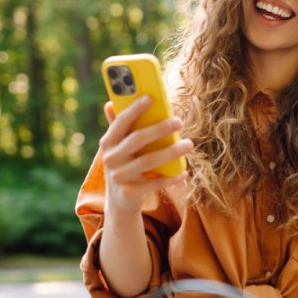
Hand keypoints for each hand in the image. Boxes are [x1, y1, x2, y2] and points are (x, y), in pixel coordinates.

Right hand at [99, 96, 192, 213]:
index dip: (134, 109)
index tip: (150, 97)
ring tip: (189, 144)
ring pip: (149, 161)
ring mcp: (119, 177)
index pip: (121, 122)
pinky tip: (184, 173)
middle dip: (159, 129)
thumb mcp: (118, 147)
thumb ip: (118, 126)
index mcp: (108, 142)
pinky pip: (154, 184)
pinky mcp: (129, 192)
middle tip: (179, 121)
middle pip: (137, 140)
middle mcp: (110, 159)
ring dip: (171, 152)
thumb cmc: (125, 165)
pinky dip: (171, 178)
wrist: (120, 201)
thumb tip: (110, 102)